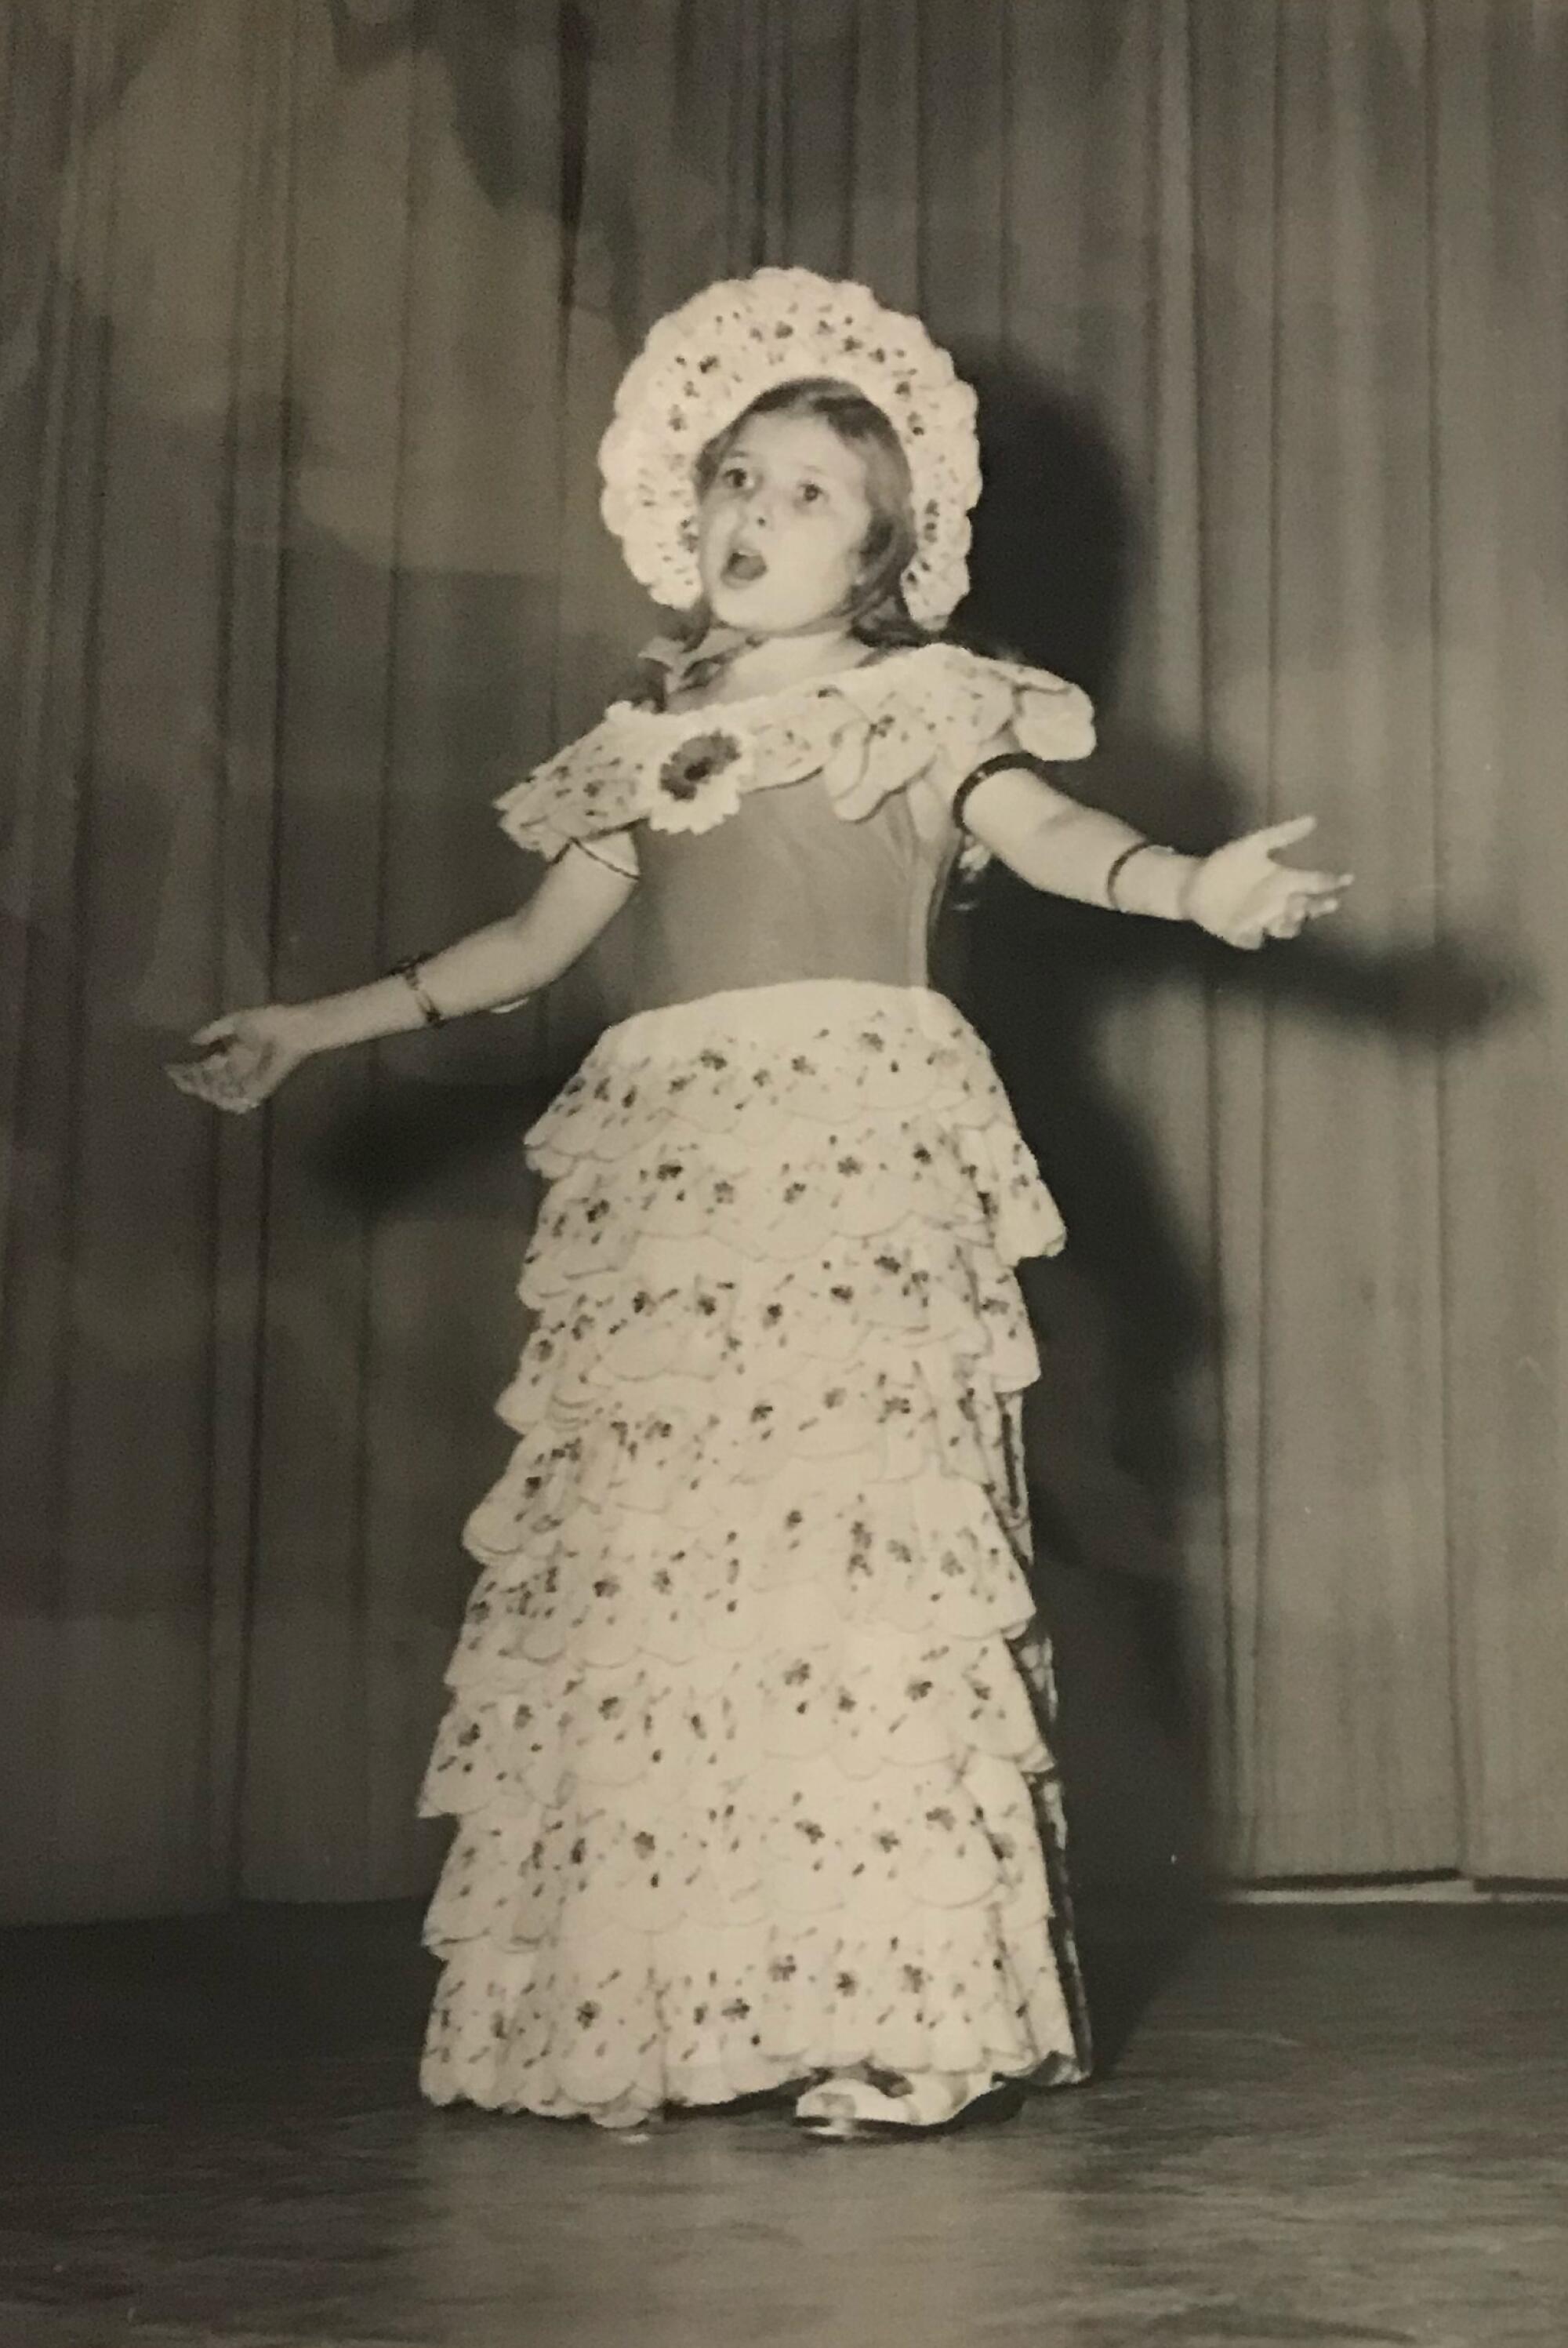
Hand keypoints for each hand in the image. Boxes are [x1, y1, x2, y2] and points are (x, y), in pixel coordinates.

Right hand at [166, 1004, 314, 1113]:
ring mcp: (245, 1083)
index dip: (187, 1071)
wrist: (291, 1030)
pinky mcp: (258, 1091)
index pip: (202, 1070)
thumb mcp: (235, 1022)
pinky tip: (214, 1091)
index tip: (171, 1069)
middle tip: (180, 1076)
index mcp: (229, 1057)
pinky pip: (238, 1103)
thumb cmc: (267, 1022)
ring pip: (218, 1094)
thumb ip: (213, 1030)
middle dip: (192, 1082)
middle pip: (207, 1085)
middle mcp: (235, 1073)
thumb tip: (192, 1039)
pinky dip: (225, 1100)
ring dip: (205, 1089)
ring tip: (197, 1080)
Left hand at [1184, 816, 1352, 949]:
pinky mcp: (1242, 934)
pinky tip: (1254, 930)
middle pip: (1307, 909)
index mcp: (1284, 881)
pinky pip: (1254, 940)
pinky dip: (1254, 937)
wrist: (1194, 883)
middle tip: (1329, 902)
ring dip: (1291, 923)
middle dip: (1319, 907)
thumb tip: (1313, 819)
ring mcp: (1262, 921)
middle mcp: (1278, 904)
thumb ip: (1283, 834)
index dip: (1331, 882)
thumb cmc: (1227, 863)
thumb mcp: (1254, 844)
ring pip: (1286, 928)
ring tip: (1292, 912)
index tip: (1347, 877)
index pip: (1315, 883)